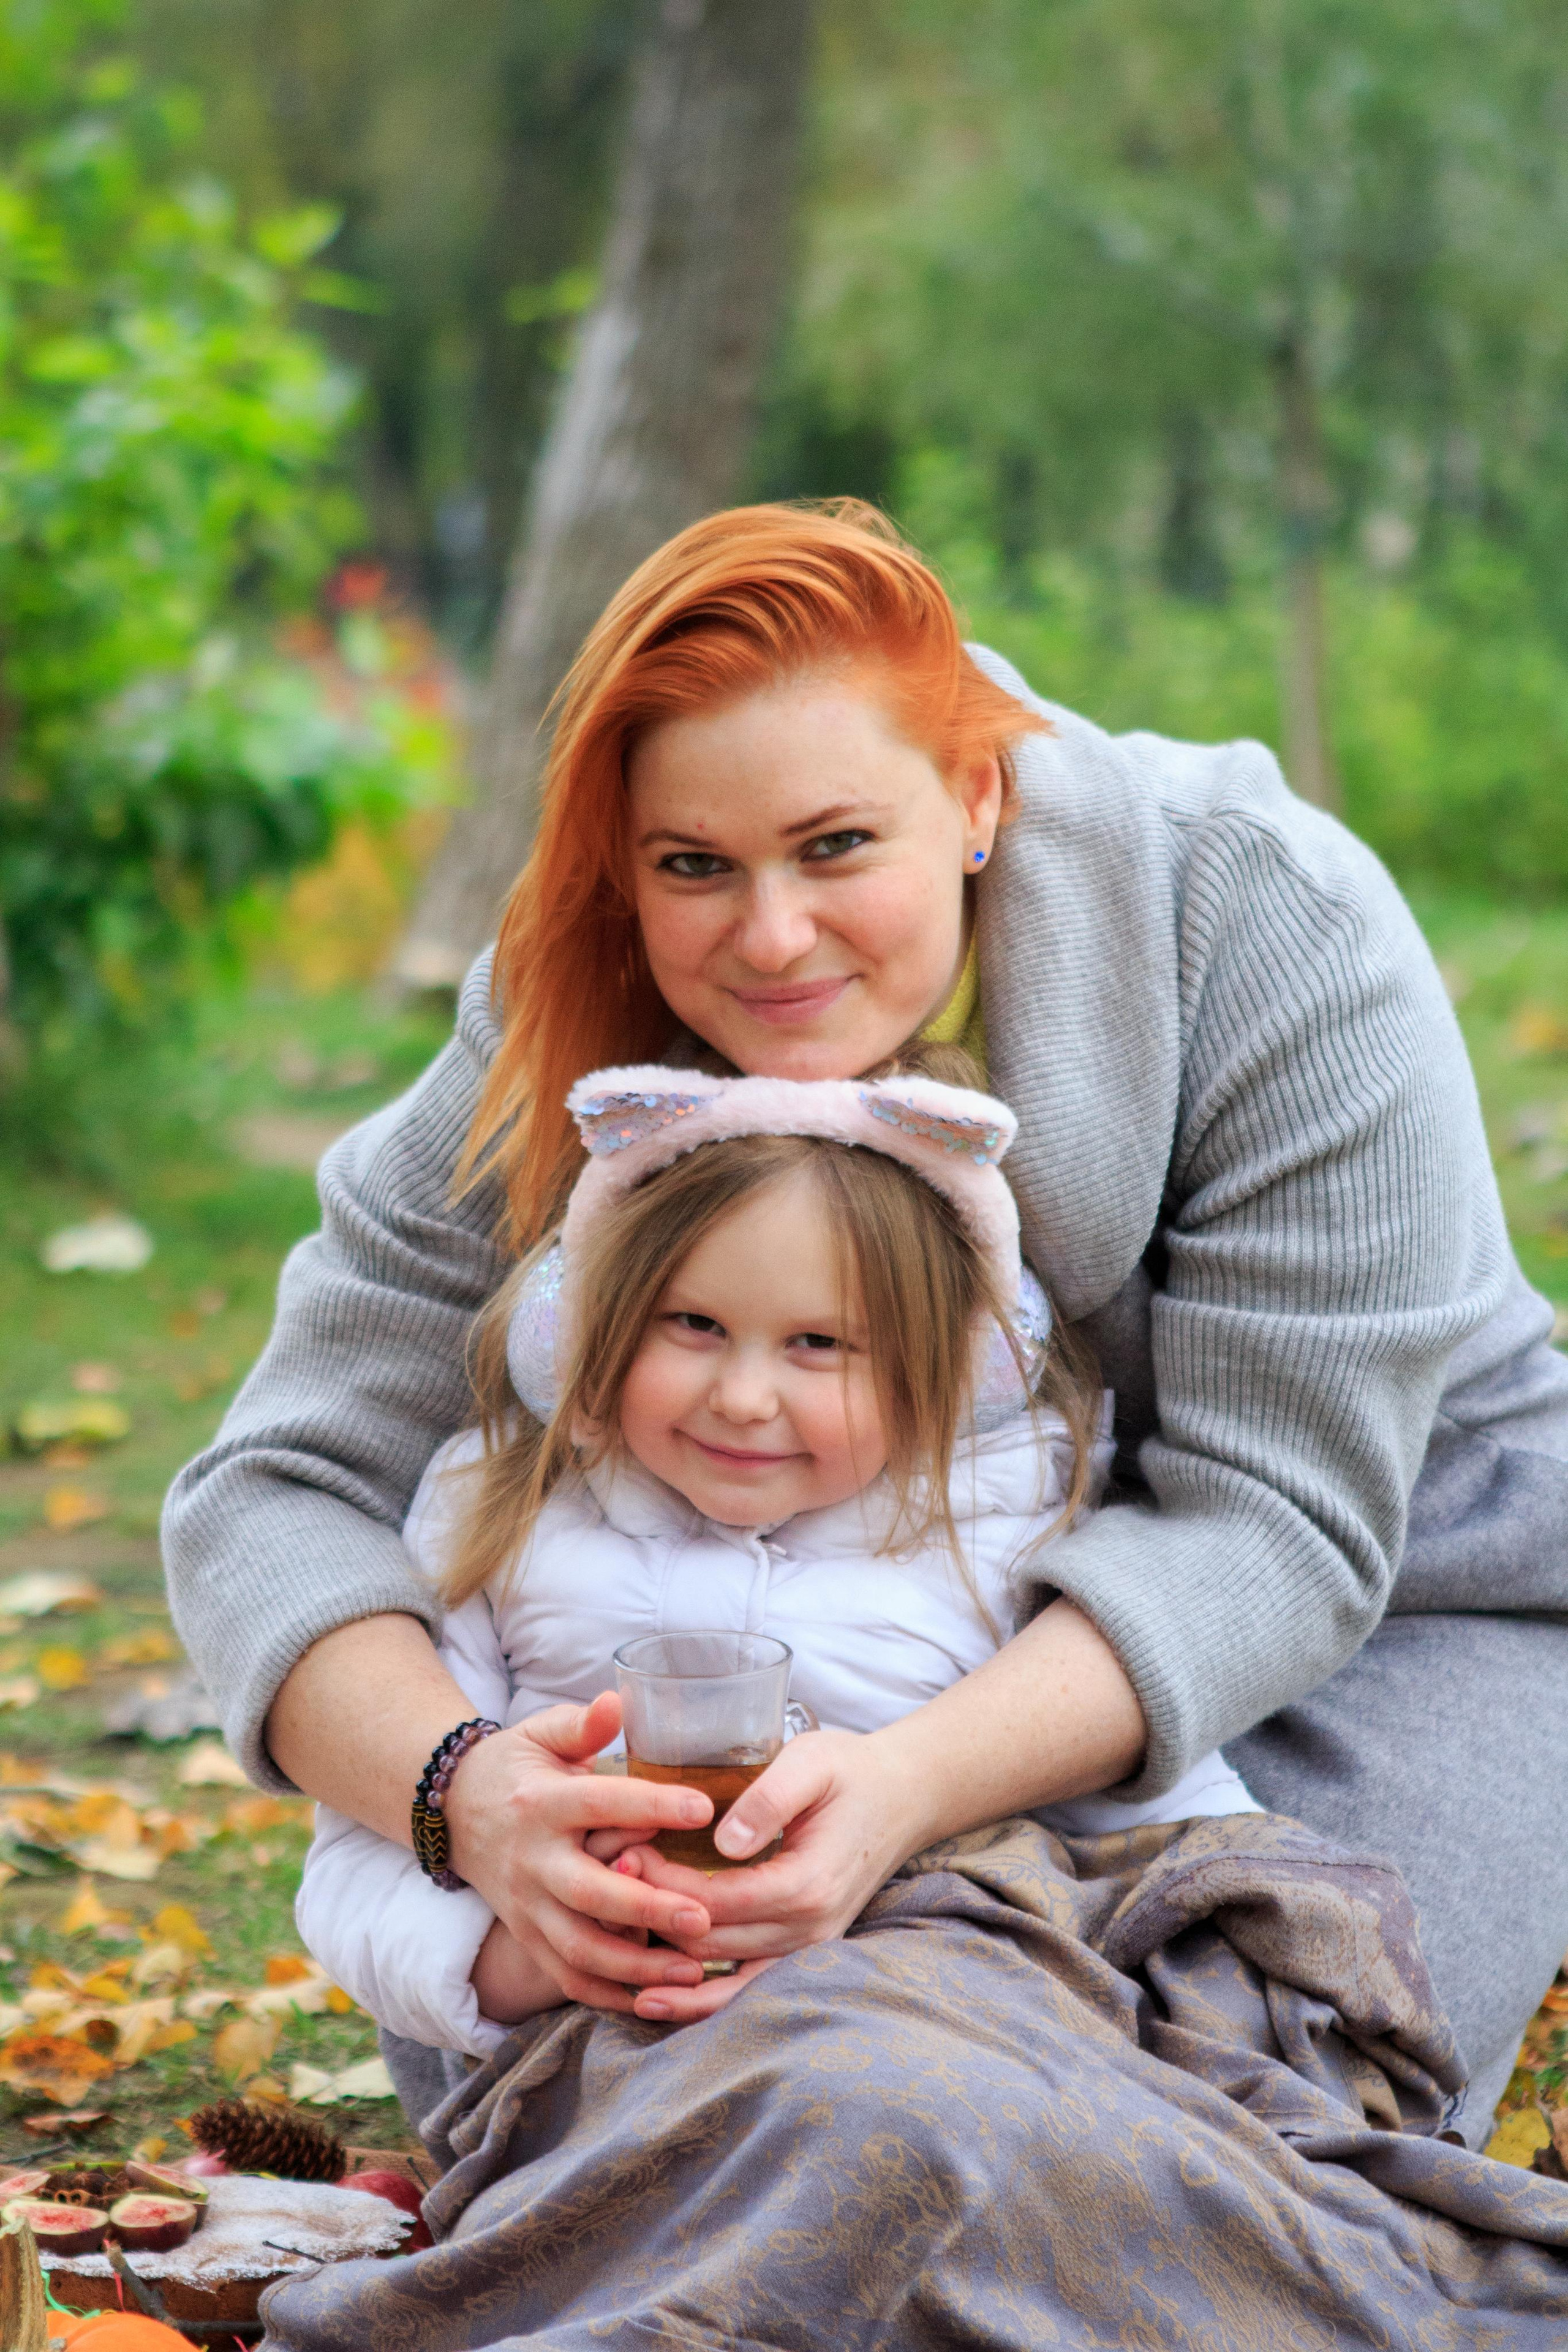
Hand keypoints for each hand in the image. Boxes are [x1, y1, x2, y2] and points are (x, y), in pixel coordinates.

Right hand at [443, 1692, 717, 2013]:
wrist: (454, 1812)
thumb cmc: (517, 1767)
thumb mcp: (541, 1734)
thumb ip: (580, 1723)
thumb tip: (617, 1700)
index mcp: (542, 1802)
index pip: (600, 1803)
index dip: (652, 1805)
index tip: (705, 1808)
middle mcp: (532, 1859)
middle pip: (589, 1892)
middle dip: (647, 1908)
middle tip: (705, 1915)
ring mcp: (526, 1905)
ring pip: (578, 1948)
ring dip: (636, 1965)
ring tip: (693, 1968)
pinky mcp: (526, 1936)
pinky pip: (565, 1976)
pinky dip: (607, 1995)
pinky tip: (656, 1999)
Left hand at [589, 1727, 932, 2024]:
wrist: (902, 1796)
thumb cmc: (850, 1770)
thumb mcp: (810, 1763)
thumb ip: (768, 1798)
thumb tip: (722, 1841)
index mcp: (806, 1883)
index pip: (714, 1900)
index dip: (662, 1883)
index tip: (623, 1851)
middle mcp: (808, 1929)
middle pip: (710, 1943)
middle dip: (652, 1917)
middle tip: (603, 1886)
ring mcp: (808, 1948)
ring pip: (724, 1979)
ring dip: (668, 1969)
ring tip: (612, 1961)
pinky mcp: (802, 1951)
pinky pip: (747, 1987)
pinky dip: (702, 1999)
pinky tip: (656, 2000)